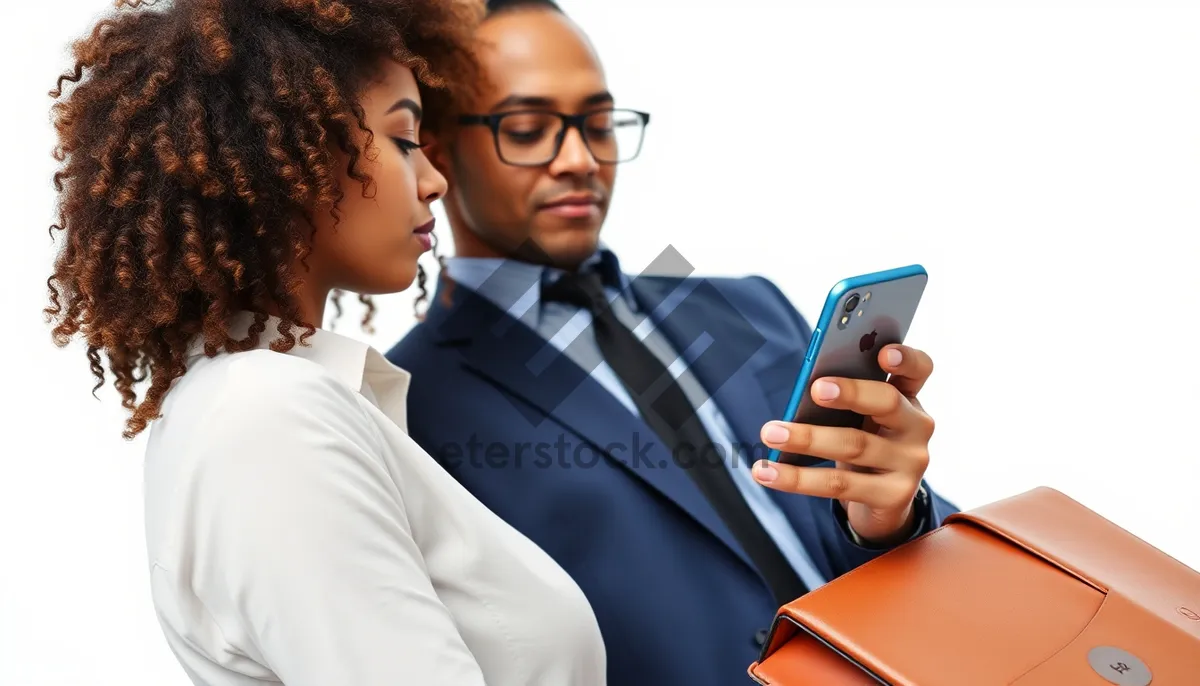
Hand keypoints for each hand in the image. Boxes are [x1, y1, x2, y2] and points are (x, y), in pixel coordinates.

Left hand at [753, 344, 935, 545]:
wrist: (880, 500)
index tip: (884, 353)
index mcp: (907, 395)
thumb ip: (844, 398)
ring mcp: (910, 463)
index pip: (919, 368)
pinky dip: (796, 478)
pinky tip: (766, 472)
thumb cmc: (862, 441)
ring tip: (770, 433)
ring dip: (806, 438)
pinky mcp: (893, 496)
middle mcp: (916, 426)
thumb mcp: (859, 417)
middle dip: (851, 392)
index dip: (907, 358)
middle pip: (887, 402)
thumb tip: (807, 390)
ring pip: (854, 445)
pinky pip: (838, 485)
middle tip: (816, 389)